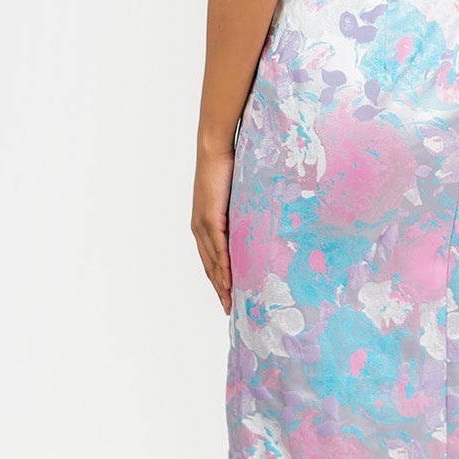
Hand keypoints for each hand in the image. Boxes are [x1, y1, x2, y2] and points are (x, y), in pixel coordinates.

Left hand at [192, 145, 235, 314]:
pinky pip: (219, 250)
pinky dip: (224, 269)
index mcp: (203, 224)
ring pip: (213, 263)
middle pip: (209, 266)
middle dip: (219, 289)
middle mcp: (199, 229)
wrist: (215, 149)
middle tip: (229, 309)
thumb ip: (241, 212)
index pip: (210, 258)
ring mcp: (203, 225)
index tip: (227, 295)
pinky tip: (229, 283)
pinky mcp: (210, 219)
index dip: (217, 279)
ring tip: (231, 303)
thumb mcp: (235, 196)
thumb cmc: (226, 167)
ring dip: (221, 285)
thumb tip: (258, 221)